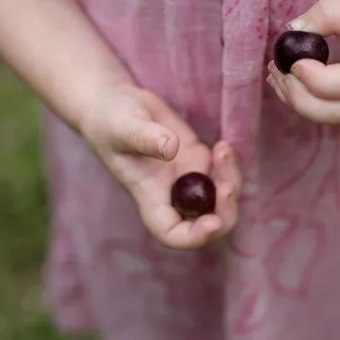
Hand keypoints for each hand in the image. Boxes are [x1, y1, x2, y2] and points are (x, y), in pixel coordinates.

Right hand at [77, 85, 241, 249]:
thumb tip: (171, 147)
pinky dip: (229, 163)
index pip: (173, 234)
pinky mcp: (196, 158)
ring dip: (230, 181)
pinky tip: (223, 146)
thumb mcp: (123, 126)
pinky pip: (223, 172)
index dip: (196, 236)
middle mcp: (171, 193)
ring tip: (222, 151)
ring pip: (221, 197)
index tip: (212, 221)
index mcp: (149, 197)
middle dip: (225, 212)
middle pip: (207, 222)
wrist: (114, 103)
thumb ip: (145, 138)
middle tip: (227, 187)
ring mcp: (186, 177)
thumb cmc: (109, 120)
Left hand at [267, 0, 339, 125]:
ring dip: (299, 103)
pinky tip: (291, 85)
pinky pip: (336, 117)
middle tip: (277, 71)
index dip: (317, 79)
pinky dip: (309, 105)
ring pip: (335, 120)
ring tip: (278, 76)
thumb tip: (292, 31)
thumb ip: (329, 13)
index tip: (293, 62)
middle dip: (301, 97)